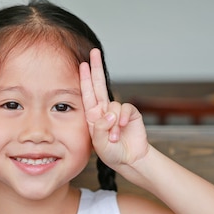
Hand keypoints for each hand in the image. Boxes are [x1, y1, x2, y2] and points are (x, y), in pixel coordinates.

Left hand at [79, 48, 148, 168]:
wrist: (129, 160)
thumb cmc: (111, 153)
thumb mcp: (99, 143)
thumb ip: (101, 128)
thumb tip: (109, 113)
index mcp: (93, 115)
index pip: (87, 93)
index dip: (85, 78)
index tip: (82, 64)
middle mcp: (104, 110)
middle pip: (99, 85)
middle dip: (96, 68)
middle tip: (94, 52)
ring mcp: (118, 111)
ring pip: (113, 106)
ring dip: (113, 123)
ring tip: (114, 137)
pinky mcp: (131, 114)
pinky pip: (126, 109)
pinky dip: (123, 118)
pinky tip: (122, 127)